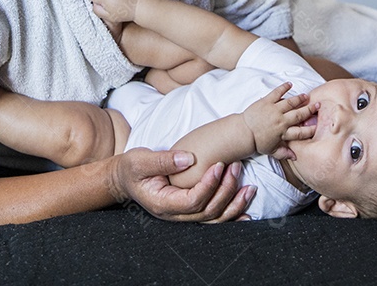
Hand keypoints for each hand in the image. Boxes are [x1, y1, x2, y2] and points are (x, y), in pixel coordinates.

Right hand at [110, 148, 253, 222]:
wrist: (127, 178)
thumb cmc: (132, 168)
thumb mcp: (140, 160)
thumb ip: (163, 160)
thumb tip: (188, 158)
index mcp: (162, 203)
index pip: (192, 201)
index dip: (208, 185)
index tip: (219, 165)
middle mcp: (175, 214)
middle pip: (207, 211)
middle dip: (225, 190)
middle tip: (236, 166)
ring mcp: (183, 215)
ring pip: (214, 218)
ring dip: (234, 204)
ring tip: (249, 187)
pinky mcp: (190, 211)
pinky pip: (213, 218)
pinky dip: (232, 216)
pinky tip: (247, 211)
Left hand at [242, 83, 317, 159]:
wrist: (243, 132)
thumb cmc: (257, 141)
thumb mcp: (271, 150)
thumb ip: (284, 153)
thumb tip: (295, 157)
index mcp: (282, 133)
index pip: (300, 132)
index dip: (311, 129)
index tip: (319, 125)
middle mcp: (280, 121)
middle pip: (299, 115)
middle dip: (309, 110)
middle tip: (318, 105)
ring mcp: (273, 110)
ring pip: (290, 102)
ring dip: (299, 99)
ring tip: (307, 96)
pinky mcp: (266, 102)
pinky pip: (277, 93)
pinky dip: (284, 87)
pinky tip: (290, 84)